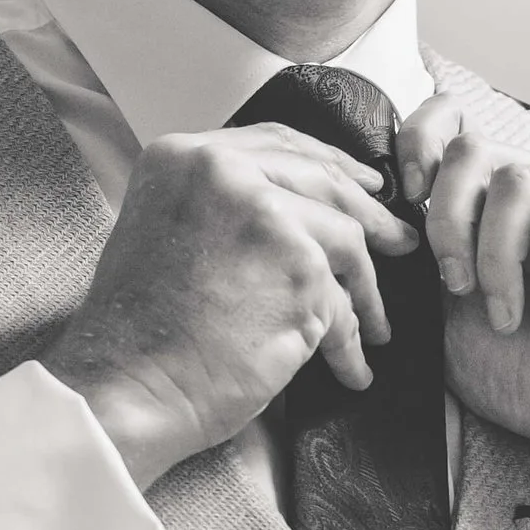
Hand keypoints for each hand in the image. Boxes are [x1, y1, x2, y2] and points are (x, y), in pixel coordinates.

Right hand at [52, 125, 418, 489]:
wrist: (129, 385)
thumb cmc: (141, 328)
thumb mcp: (166, 230)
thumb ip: (223, 204)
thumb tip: (301, 207)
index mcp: (187, 156)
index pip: (280, 144)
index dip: (333, 165)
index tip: (366, 183)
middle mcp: (226, 173)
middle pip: (324, 184)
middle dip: (371, 217)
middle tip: (400, 243)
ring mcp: (267, 218)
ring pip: (346, 242)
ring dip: (367, 292)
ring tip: (376, 327)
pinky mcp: (300, 272)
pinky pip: (343, 304)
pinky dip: (351, 342)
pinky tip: (353, 366)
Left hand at [398, 96, 529, 505]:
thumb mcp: (451, 318)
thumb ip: (426, 256)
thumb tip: (388, 204)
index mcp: (497, 210)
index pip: (452, 125)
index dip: (420, 143)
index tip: (408, 200)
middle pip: (470, 149)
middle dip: (446, 221)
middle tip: (457, 285)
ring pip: (513, 181)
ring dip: (498, 257)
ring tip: (510, 312)